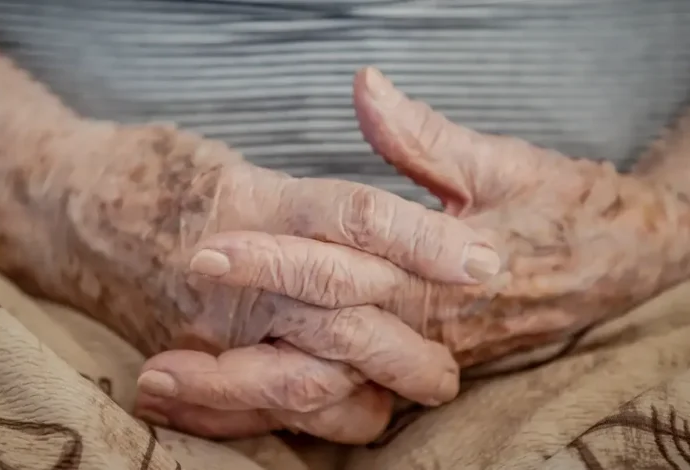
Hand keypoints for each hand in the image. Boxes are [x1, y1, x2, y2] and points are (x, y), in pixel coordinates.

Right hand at [59, 121, 497, 442]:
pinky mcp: (190, 360)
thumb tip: (390, 237)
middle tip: (448, 365)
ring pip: (307, 381)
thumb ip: (310, 208)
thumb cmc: (157, 175)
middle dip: (408, 350)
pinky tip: (349, 416)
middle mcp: (239, 274)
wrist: (63, 205)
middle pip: (345, 318)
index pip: (358, 223)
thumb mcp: (239, 171)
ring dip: (367, 397)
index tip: (484, 263)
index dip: (426, 241)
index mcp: (257, 206)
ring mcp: (213, 325)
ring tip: (409, 397)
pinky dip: (306, 420)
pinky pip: (254, 412)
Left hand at [147, 67, 689, 437]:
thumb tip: (365, 87)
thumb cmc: (564, 209)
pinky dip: (275, 413)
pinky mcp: (411, 372)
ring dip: (239, 404)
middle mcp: (420, 333)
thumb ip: (425, 138)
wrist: (621, 262)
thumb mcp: (501, 165)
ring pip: (317, 400)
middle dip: (231, 360)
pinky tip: (217, 410)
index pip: (338, 276)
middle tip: (153, 358)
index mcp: (435, 279)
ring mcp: (415, 362)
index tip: (205, 253)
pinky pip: (336, 408)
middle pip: (313, 358)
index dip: (268, 263)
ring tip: (166, 395)